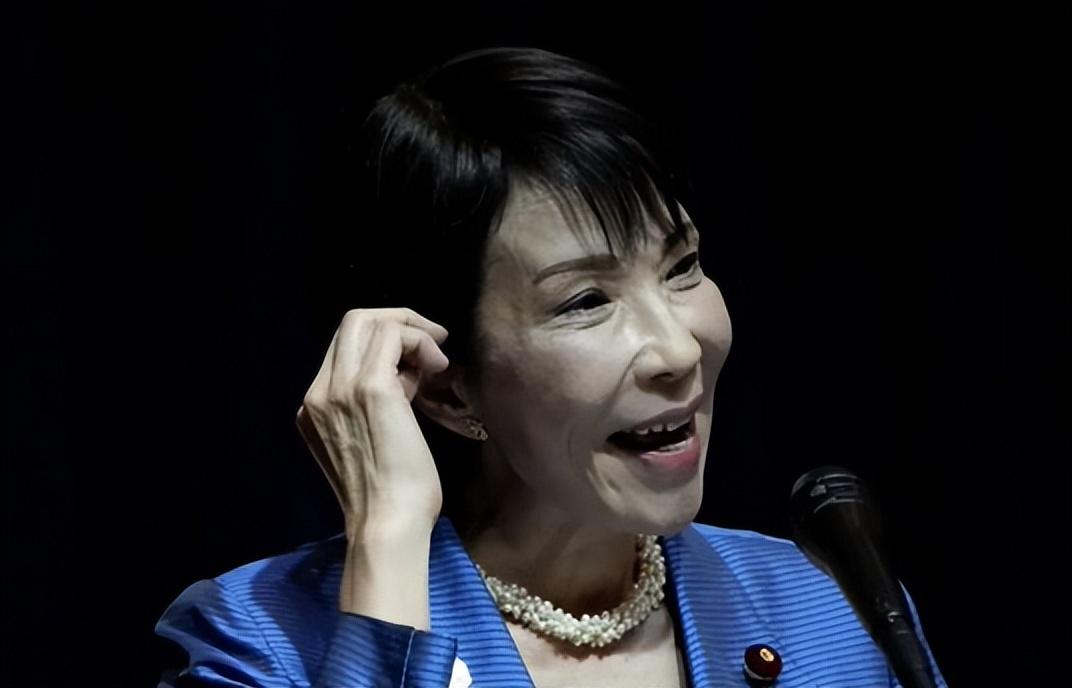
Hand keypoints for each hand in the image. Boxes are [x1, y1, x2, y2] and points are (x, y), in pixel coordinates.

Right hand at [295, 308, 449, 541]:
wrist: (387, 526)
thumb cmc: (391, 497)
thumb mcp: (371, 444)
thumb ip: (376, 407)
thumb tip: (406, 376)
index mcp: (313, 409)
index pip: (344, 346)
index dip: (385, 344)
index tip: (417, 367)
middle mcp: (318, 393)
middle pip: (352, 322)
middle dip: (398, 322)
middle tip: (434, 341)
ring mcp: (339, 389)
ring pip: (368, 320)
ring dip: (413, 331)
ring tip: (437, 363)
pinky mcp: (371, 389)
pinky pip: (393, 336)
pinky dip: (422, 342)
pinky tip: (439, 368)